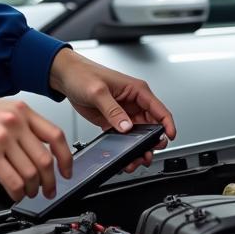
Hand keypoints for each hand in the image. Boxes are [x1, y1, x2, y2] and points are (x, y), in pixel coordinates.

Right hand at [0, 93, 72, 201]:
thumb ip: (18, 125)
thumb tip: (35, 149)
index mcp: (19, 110)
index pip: (55, 136)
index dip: (66, 159)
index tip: (66, 171)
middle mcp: (13, 122)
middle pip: (45, 159)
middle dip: (50, 182)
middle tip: (48, 190)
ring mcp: (1, 138)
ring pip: (31, 174)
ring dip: (33, 190)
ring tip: (28, 193)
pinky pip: (13, 182)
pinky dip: (18, 193)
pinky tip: (15, 194)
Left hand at [49, 48, 175, 169]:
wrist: (65, 76)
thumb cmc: (82, 74)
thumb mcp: (98, 91)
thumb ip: (112, 110)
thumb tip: (126, 126)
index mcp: (136, 90)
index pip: (159, 110)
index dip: (167, 125)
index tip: (169, 137)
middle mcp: (133, 102)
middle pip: (151, 126)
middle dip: (152, 142)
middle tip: (147, 153)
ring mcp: (123, 112)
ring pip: (138, 135)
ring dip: (139, 147)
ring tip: (135, 160)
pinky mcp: (112, 120)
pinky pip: (123, 137)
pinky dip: (125, 147)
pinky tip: (124, 155)